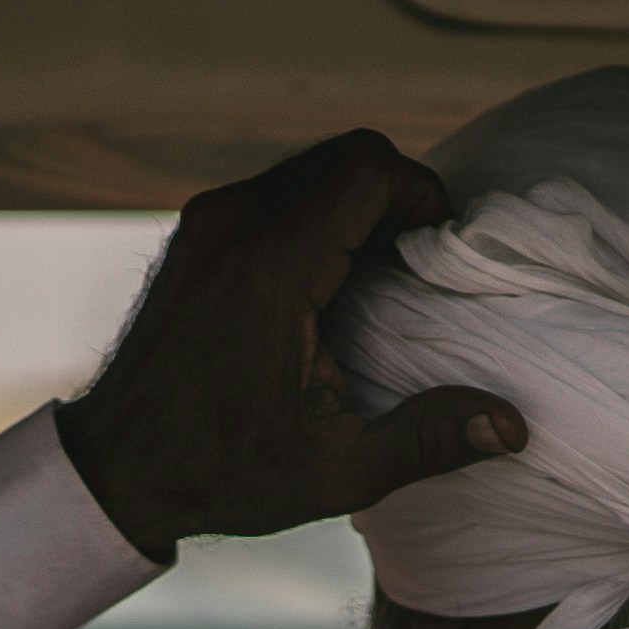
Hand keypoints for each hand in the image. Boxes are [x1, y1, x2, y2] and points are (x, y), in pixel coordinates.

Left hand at [57, 132, 526, 559]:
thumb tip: (511, 427)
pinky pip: (277, 189)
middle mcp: (233, 227)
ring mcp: (207, 223)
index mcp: (271, 271)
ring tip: (387, 268)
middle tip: (426, 256)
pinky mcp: (196, 232)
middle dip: (399, 193)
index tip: (445, 244)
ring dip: (359, 200)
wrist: (117, 466)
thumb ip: (427, 440)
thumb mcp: (338, 473)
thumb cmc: (225, 472)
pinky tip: (336, 276)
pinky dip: (319, 211)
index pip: (366, 170)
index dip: (423, 192)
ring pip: (310, 167)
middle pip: (344, 155)